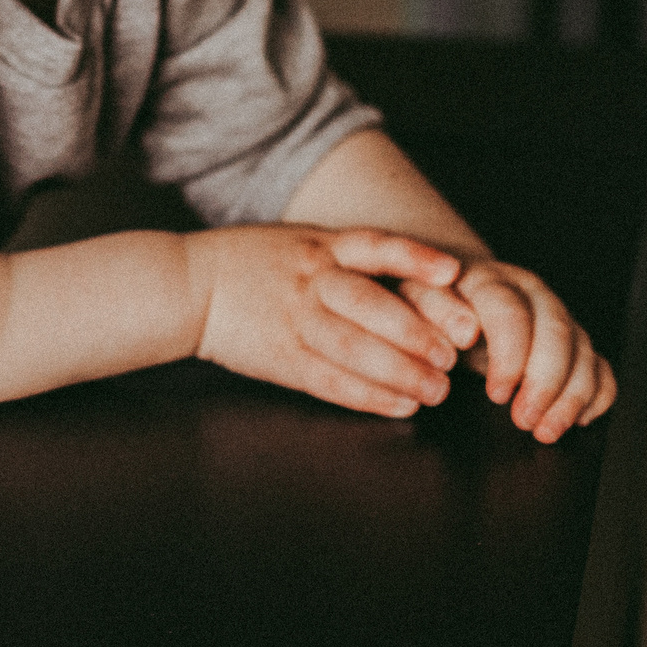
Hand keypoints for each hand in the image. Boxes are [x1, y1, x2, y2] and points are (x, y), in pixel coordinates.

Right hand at [185, 225, 469, 417]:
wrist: (192, 284)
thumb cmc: (257, 262)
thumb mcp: (304, 241)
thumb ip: (351, 256)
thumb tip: (420, 277)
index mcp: (321, 245)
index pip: (375, 246)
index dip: (416, 258)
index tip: (454, 272)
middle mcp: (311, 280)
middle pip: (369, 305)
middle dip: (416, 332)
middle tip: (453, 356)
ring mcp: (295, 319)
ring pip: (353, 348)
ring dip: (400, 373)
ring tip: (436, 392)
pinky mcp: (281, 357)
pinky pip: (329, 381)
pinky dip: (367, 396)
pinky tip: (400, 406)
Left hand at [402, 260, 614, 442]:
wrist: (448, 286)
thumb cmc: (427, 300)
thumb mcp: (413, 297)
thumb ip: (432, 309)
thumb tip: (464, 333)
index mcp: (491, 279)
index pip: (511, 311)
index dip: (510, 355)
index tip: (496, 395)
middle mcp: (531, 292)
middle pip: (557, 332)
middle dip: (546, 382)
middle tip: (524, 421)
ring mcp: (556, 315)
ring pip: (583, 351)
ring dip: (571, 396)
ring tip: (546, 432)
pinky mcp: (571, 341)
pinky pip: (600, 365)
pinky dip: (598, 394)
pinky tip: (580, 420)